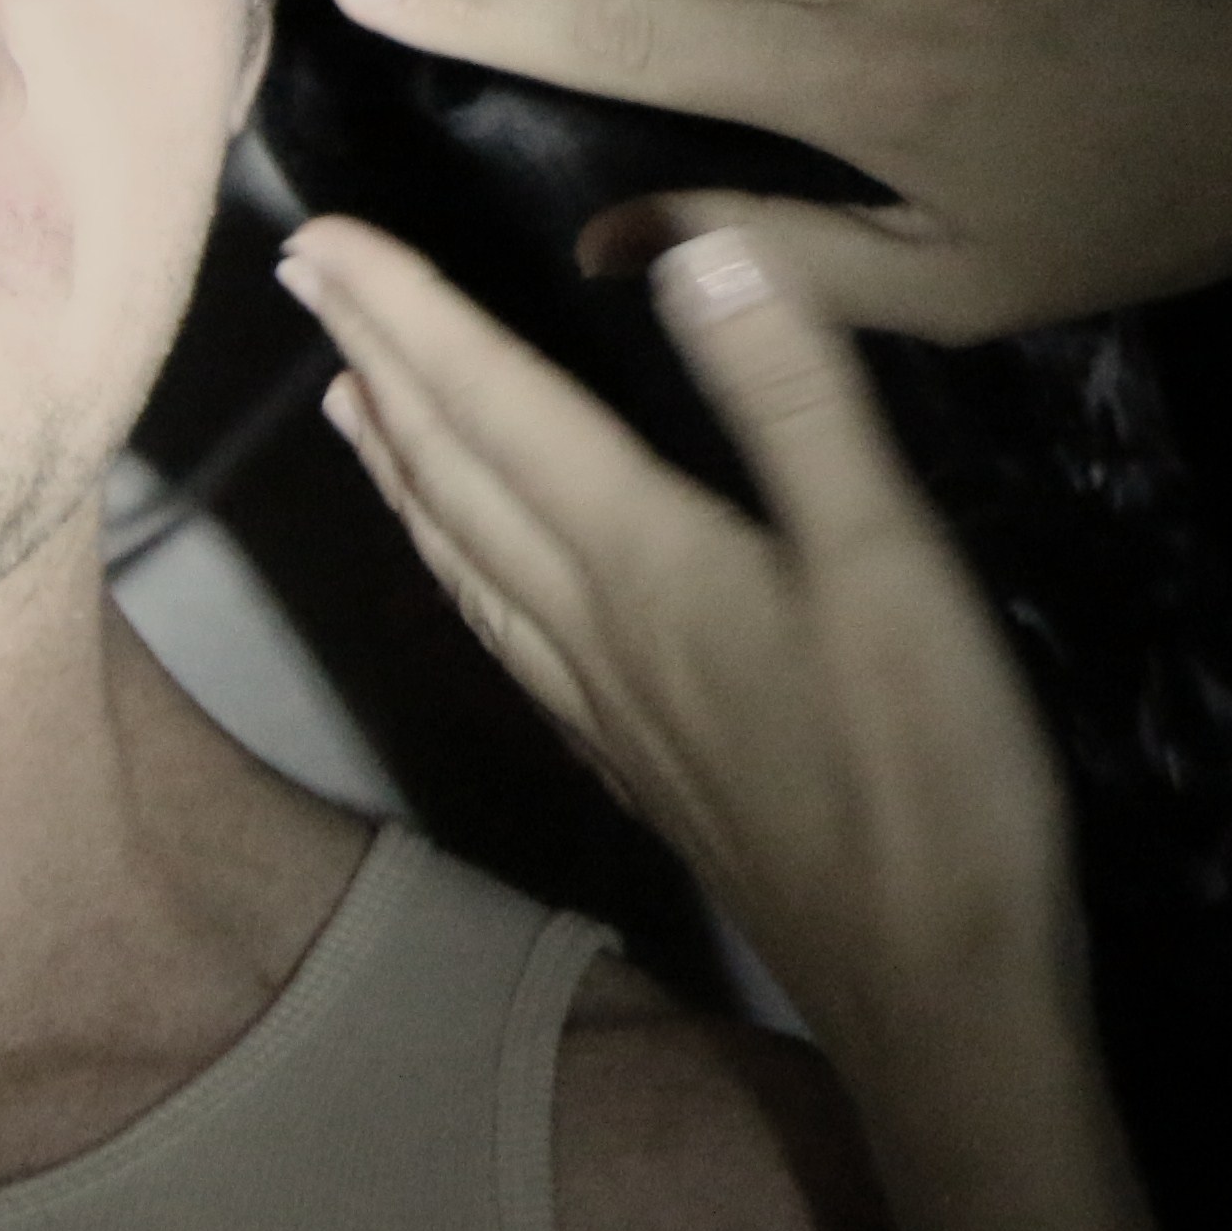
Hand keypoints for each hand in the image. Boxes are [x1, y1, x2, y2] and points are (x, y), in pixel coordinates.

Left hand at [281, 211, 1078, 1065]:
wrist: (927, 993)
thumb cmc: (926, 774)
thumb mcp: (887, 561)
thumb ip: (792, 401)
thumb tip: (698, 249)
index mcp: (639, 558)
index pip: (493, 405)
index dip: (406, 312)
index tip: (321, 238)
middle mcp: (589, 626)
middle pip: (453, 471)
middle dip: (378, 362)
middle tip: (304, 276)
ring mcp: (601, 704)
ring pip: (463, 557)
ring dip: (399, 467)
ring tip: (346, 400)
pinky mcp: (631, 761)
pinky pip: (502, 632)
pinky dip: (456, 565)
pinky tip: (464, 568)